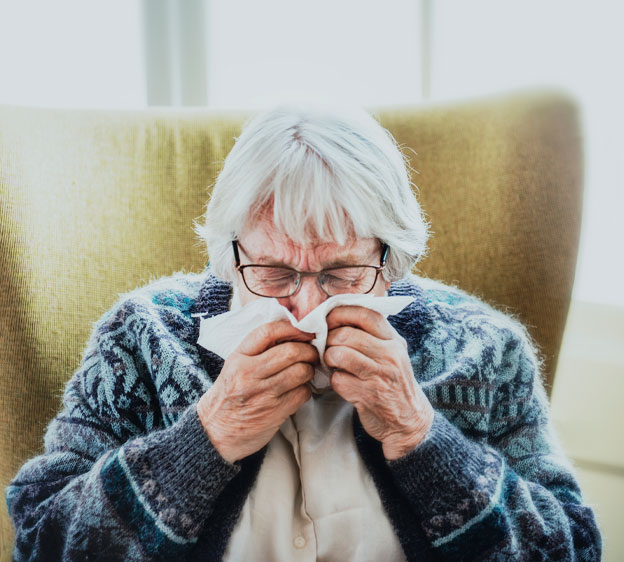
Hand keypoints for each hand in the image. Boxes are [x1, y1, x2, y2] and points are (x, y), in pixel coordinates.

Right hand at [197, 320, 317, 462]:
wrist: (215, 434)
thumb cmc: (229, 396)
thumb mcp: (234, 367)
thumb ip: (257, 350)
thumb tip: (292, 334)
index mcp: (238, 358)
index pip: (268, 332)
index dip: (291, 328)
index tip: (304, 331)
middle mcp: (248, 374)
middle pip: (290, 352)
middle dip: (309, 350)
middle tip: (312, 353)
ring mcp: (262, 394)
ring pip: (301, 371)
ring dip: (310, 370)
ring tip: (306, 371)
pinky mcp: (275, 412)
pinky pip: (302, 393)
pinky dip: (306, 389)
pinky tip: (299, 390)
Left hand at [324, 306, 433, 459]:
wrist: (409, 420)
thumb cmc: (393, 382)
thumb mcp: (392, 353)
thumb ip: (372, 335)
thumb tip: (338, 317)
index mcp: (394, 340)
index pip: (365, 314)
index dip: (341, 313)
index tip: (329, 319)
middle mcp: (390, 355)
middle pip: (345, 334)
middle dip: (329, 339)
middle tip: (328, 347)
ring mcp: (380, 375)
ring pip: (338, 354)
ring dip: (328, 359)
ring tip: (334, 363)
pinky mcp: (368, 395)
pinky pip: (338, 379)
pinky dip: (335, 381)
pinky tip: (343, 383)